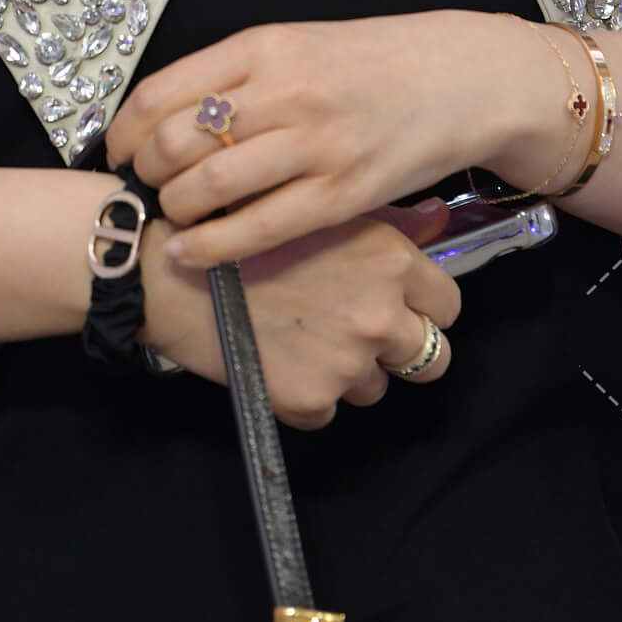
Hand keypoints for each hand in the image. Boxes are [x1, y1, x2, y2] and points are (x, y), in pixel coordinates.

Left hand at [102, 11, 552, 271]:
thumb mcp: (298, 45)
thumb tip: (166, 116)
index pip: (162, 92)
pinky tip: (192, 253)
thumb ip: (238, 75)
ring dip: (173, 209)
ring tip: (172, 216)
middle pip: (175, 142)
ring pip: (207, 186)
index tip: (117, 150)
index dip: (125, 131)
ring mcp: (314, 145)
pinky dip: (211, 246)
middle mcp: (283, 92)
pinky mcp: (341, 194)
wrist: (459, 77)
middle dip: (145, 174)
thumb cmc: (371, 63)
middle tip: (142, 187)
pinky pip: (258, 229)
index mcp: (264, 47)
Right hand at [139, 198, 462, 428]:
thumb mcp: (322, 210)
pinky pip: (326, 411)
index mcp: (390, 262)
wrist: (173, 269)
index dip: (425, 307)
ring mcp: (347, 362)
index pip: (448, 304)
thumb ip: (390, 222)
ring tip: (302, 340)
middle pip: (430, 358)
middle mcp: (379, 314)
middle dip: (401, 351)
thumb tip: (436, 221)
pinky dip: (305, 396)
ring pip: (375, 387)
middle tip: (359, 335)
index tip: (401, 307)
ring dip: (349, 373)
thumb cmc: (244, 227)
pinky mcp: (310, 399)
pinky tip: (274, 361)